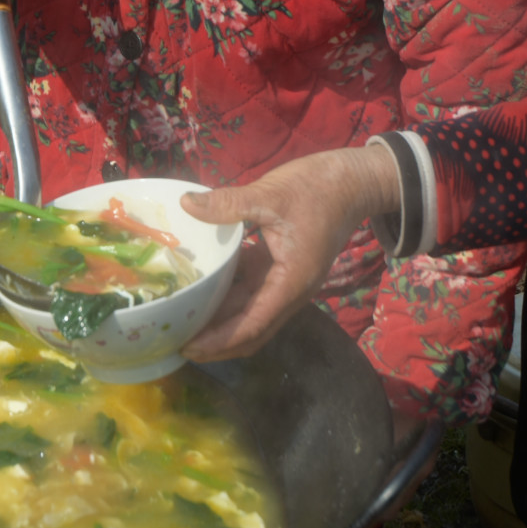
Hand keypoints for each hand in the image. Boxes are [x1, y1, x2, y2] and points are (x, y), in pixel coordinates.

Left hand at [180, 145, 400, 361]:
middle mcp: (289, 291)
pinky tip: (198, 290)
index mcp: (291, 282)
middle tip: (174, 341)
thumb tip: (187, 204)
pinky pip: (250, 291)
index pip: (252, 325)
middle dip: (215, 342)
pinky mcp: (278, 268)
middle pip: (250, 330)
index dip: (219, 340)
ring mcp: (284, 281)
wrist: (352, 180)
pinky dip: (226, 297)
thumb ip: (228, 203)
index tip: (187, 347)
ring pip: (249, 313)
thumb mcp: (271, 193)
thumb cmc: (318, 187)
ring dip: (219, 322)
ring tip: (180, 321)